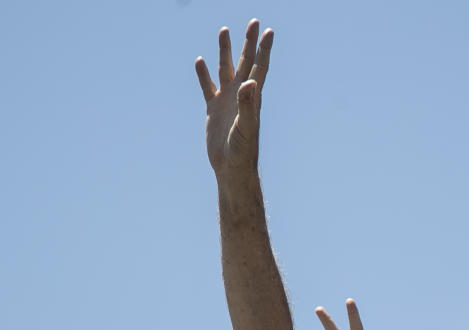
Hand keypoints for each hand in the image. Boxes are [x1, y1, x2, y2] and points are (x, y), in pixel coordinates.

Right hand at [195, 20, 272, 179]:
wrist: (232, 168)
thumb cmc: (243, 150)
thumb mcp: (246, 126)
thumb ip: (248, 104)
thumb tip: (251, 82)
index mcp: (252, 97)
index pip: (259, 67)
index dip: (263, 49)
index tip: (268, 31)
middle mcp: (241, 95)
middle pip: (245, 62)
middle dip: (249, 42)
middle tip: (254, 22)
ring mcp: (227, 101)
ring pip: (225, 70)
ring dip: (225, 51)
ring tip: (224, 31)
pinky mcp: (213, 110)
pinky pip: (208, 87)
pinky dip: (204, 74)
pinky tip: (200, 61)